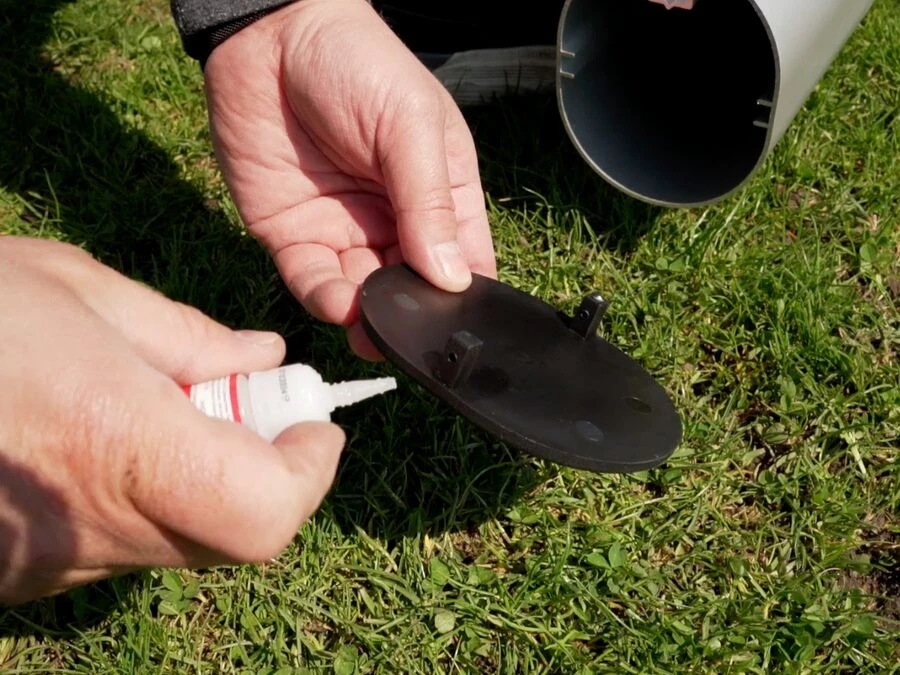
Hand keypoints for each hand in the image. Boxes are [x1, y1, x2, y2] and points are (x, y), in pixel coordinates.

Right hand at [0, 236, 344, 604]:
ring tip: (157, 409)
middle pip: (232, 535)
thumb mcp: (81, 293)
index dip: (308, 474)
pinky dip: (144, 498)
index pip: (262, 513)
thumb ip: (191, 339)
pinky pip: (118, 546)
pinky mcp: (15, 575)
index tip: (314, 425)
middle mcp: (84, 526)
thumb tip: (265, 363)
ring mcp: (43, 565)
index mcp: (114, 444)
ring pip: (178, 543)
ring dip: (205, 481)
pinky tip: (100, 441)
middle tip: (246, 403)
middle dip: (265, 469)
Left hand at [203, 0, 496, 359]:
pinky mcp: (293, 235)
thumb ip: (429, 203)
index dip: (465, 298)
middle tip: (410, 341)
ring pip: (364, 296)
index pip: (463, 261)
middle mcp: (395, 221)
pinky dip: (327, 300)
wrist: (269, 33)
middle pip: (413, 289)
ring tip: (373, 329)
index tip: (462, 330)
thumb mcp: (410, 126)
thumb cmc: (356, 62)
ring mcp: (344, 231)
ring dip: (370, 318)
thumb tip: (452, 278)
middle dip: (412, 319)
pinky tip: (341, 304)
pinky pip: (313, 282)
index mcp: (439, 194)